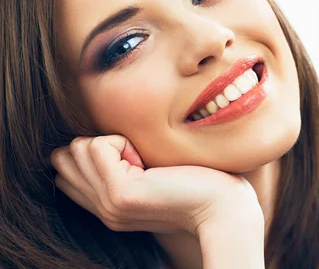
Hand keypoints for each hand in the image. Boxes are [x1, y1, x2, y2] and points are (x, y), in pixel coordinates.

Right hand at [50, 135, 262, 236]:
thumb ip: (121, 167)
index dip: (92, 152)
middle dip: (98, 144)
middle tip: (138, 157)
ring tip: (144, 160)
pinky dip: (122, 141)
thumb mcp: (150, 176)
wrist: (222, 206)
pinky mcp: (120, 193)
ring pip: (78, 148)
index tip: (132, 156)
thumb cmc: (197, 182)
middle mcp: (102, 209)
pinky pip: (97, 145)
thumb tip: (95, 141)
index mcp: (108, 206)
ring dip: (113, 141)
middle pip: (65, 157)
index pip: (66, 172)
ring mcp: (108, 204)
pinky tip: (147, 161)